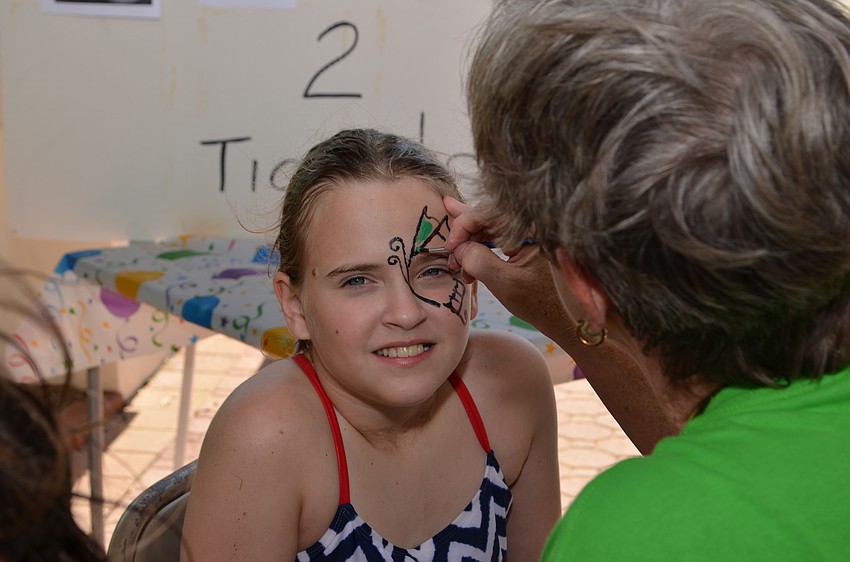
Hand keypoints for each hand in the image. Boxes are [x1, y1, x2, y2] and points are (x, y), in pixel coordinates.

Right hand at [443, 196, 572, 340]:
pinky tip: (462, 259)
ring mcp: (519, 232)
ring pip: (483, 227)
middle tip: (450, 255)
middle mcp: (525, 225)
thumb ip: (480, 262)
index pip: (488, 213)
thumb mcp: (505, 284)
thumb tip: (458, 248)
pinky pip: (489, 237)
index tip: (450, 247)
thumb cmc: (536, 301)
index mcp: (529, 229)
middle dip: (463, 236)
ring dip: (466, 244)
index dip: (464, 225)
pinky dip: (474, 249)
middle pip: (484, 217)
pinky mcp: (514, 242)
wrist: (553, 315)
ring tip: (456, 264)